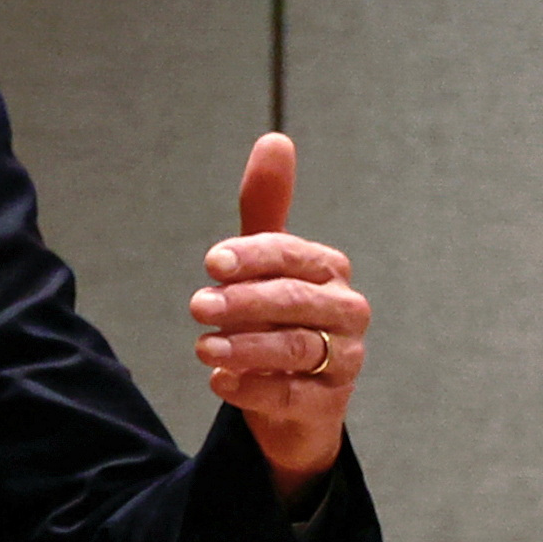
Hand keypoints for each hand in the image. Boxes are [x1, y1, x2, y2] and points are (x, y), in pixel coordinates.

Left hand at [189, 132, 366, 498]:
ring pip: (295, 347)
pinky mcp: (328, 403)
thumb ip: (265, 209)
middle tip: (197, 306)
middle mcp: (345, 311)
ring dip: (244, 346)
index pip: (290, 255)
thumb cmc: (278, 318)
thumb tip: (274, 139)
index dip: (252, 256)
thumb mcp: (267, 265)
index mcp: (327, 270)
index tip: (212, 263)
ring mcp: (342, 358)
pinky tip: (219, 383)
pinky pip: (291, 394)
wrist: (294, 400)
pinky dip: (252, 388)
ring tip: (204, 349)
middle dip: (243, 302)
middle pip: (294, 300)